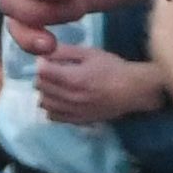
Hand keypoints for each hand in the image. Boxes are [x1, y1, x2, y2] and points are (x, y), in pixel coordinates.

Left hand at [21, 37, 168, 128]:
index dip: (41, 64)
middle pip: (40, 87)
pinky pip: (52, 117)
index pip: (41, 72)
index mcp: (74, 78)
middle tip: (52, 72)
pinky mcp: (77, 120)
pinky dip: (51, 107)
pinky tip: (60, 100)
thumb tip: (43, 52)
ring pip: (44, 103)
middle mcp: (70, 97)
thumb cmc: (113, 68)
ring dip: (45, 92)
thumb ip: (65, 51)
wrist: (132, 90)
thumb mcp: (90, 53)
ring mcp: (73, 111)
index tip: (47, 61)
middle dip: (42, 77)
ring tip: (56, 86)